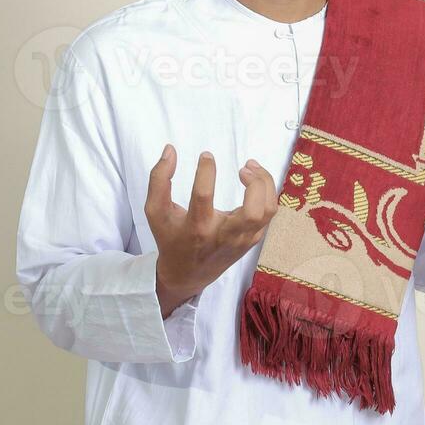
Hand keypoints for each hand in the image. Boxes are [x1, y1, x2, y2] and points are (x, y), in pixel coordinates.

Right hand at [145, 144, 277, 315]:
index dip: (206, 171)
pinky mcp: (252, 239)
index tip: (206, 156)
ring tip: (249, 169)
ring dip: (265, 184)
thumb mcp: (156, 212)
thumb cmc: (171, 238)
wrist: (187, 274)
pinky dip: (266, 192)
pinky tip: (254, 181)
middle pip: (253, 212)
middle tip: (242, 168)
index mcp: (197, 229)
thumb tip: (170, 150)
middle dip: (255, 183)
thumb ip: (158, 180)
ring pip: (268, 211)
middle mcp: (224, 236)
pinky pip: (269, 212)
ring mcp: (242, 239)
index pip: (203, 197)